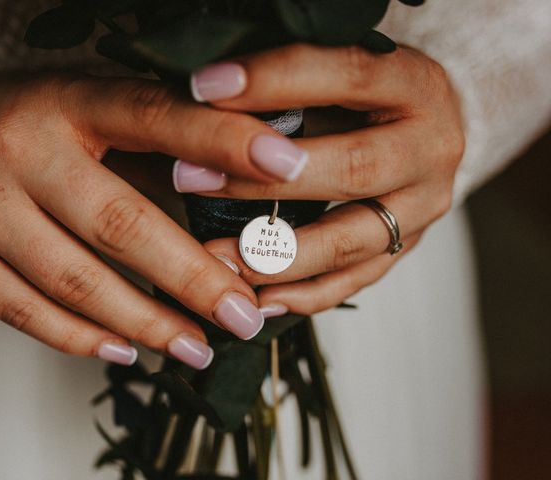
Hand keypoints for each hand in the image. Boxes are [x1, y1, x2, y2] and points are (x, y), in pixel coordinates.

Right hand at [0, 75, 307, 368]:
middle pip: (120, 225)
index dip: (222, 139)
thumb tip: (244, 178)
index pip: (155, 117)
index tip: (285, 166)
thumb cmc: (27, 123)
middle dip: (192, 278)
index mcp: (69, 104)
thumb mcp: (86, 108)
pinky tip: (126, 349)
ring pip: (75, 283)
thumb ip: (155, 142)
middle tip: (245, 316)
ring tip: (199, 347)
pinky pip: (24, 312)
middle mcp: (22, 154)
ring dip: (145, 323)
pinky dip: (80, 338)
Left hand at [179, 44, 464, 315]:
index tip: (206, 89)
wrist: (424, 123)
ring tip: (217, 258)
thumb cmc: (366, 92)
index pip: (347, 75)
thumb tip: (214, 95)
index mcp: (415, 84)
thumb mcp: (340, 64)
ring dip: (278, 255)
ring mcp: (423, 205)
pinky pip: (356, 280)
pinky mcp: (407, 245)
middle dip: (263, 180)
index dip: (275, 81)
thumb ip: (294, 81)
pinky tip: (259, 298)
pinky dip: (304, 293)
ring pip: (352, 240)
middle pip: (352, 169)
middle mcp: (430, 148)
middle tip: (192, 180)